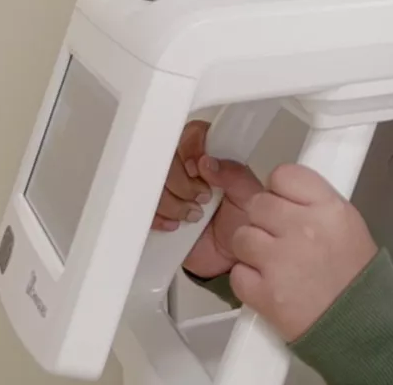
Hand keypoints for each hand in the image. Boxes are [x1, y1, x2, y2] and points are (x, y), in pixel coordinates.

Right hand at [152, 120, 263, 279]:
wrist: (232, 258)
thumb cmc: (244, 222)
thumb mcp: (249, 196)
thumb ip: (234, 175)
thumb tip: (207, 161)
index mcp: (212, 157)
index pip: (192, 134)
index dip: (190, 148)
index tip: (197, 168)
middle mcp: (188, 169)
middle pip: (167, 157)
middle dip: (182, 181)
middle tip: (202, 197)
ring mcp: (170, 190)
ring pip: (152, 182)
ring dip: (172, 201)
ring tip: (194, 215)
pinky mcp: (157, 213)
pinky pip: (143, 208)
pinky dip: (158, 217)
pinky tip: (175, 225)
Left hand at [229, 164, 378, 341]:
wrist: (359, 321)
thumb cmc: (354, 272)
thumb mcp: (346, 221)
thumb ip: (314, 200)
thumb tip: (283, 191)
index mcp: (326, 207)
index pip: (283, 175)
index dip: (279, 189)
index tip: (282, 201)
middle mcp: (302, 228)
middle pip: (258, 203)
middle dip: (263, 218)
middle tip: (276, 234)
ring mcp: (280, 261)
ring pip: (241, 236)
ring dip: (251, 247)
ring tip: (271, 259)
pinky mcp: (264, 293)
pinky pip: (237, 272)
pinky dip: (248, 278)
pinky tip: (267, 281)